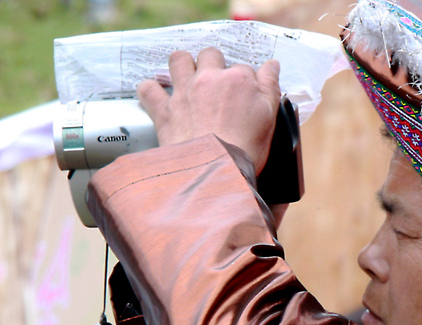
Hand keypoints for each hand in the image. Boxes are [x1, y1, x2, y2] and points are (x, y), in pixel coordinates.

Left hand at [137, 48, 280, 173]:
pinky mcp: (165, 110)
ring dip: (183, 65)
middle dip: (213, 65)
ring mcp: (184, 92)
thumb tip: (272, 65)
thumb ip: (271, 87)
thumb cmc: (245, 149)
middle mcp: (209, 79)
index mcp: (238, 80)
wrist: (215, 171)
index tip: (245, 97)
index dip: (245, 83)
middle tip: (217, 84)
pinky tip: (158, 95)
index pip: (244, 69)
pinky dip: (151, 90)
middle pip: (210, 55)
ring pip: (179, 59)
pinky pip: (149, 89)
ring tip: (187, 78)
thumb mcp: (269, 118)